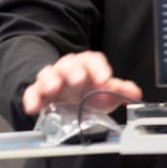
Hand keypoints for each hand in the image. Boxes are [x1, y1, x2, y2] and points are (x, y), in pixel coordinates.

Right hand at [21, 51, 142, 116]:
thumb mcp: (108, 93)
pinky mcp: (39, 93)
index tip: (105, 78)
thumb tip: (135, 93)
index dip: (99, 68)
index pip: (93, 60)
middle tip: (79, 79)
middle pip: (69, 64)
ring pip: (48, 74)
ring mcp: (52, 80)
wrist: (72, 103)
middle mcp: (68, 70)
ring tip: (54, 88)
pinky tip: (34, 107)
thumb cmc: (90, 93)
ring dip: (50, 80)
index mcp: (87, 66)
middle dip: (74, 70)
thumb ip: (121, 91)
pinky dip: (32, 99)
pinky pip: (31, 92)